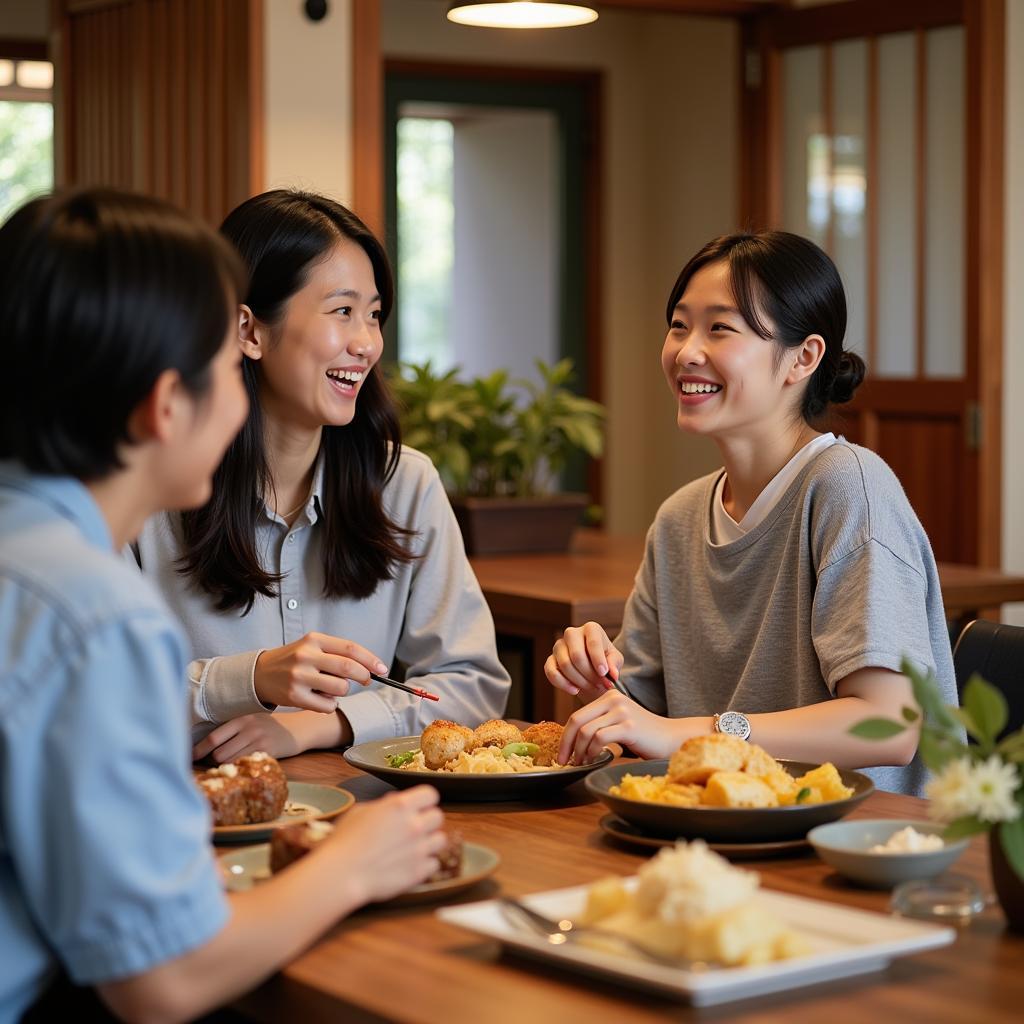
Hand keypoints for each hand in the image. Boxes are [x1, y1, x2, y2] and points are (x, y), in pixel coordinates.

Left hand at [192, 709, 343, 761]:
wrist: (297, 729)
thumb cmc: (268, 727)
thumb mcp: (251, 721)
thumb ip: (232, 730)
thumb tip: (203, 748)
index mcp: (241, 719)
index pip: (213, 738)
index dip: (198, 751)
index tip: (190, 759)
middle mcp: (249, 729)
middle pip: (218, 753)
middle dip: (213, 761)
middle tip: (214, 764)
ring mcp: (259, 741)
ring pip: (230, 762)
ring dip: (224, 767)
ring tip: (228, 766)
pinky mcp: (268, 753)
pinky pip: (245, 766)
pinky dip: (239, 769)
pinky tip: (241, 768)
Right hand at [254, 632, 388, 711]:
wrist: (260, 674)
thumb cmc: (295, 660)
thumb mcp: (313, 647)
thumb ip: (338, 654)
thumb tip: (370, 669)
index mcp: (314, 640)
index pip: (350, 648)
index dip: (371, 660)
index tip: (383, 670)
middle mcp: (306, 656)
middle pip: (348, 668)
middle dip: (364, 676)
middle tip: (366, 680)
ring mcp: (299, 676)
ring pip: (340, 688)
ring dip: (342, 691)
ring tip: (329, 688)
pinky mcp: (294, 696)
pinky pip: (328, 705)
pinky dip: (330, 705)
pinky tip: (318, 698)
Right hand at [323, 786, 446, 903]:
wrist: (341, 874)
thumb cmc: (344, 841)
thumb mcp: (360, 811)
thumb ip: (383, 805)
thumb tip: (395, 801)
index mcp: (400, 806)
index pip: (430, 794)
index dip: (424, 800)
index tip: (418, 807)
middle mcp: (415, 825)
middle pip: (438, 816)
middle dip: (428, 821)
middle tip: (415, 828)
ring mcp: (419, 849)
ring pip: (441, 840)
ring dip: (429, 842)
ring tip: (414, 847)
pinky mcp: (419, 872)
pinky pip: (434, 864)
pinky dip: (425, 864)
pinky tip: (411, 864)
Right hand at [545, 622, 623, 695]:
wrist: (593, 669)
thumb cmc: (606, 661)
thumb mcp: (615, 660)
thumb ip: (614, 664)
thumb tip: (612, 674)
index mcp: (591, 629)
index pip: (593, 642)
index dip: (598, 659)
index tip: (604, 673)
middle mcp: (572, 634)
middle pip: (577, 655)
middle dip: (589, 674)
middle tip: (600, 684)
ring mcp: (559, 646)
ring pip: (565, 665)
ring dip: (580, 681)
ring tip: (592, 687)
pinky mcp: (550, 659)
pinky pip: (551, 672)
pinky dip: (563, 684)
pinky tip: (575, 690)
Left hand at [557, 689, 687, 763]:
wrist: (672, 738)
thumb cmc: (644, 735)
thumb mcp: (619, 722)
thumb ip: (600, 723)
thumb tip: (572, 741)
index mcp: (608, 696)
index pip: (577, 715)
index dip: (565, 736)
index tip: (561, 753)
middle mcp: (613, 699)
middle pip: (576, 721)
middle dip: (566, 744)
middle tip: (564, 761)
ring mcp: (621, 712)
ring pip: (586, 731)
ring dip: (580, 752)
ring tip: (581, 763)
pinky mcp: (628, 726)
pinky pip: (600, 738)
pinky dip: (593, 752)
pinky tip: (595, 760)